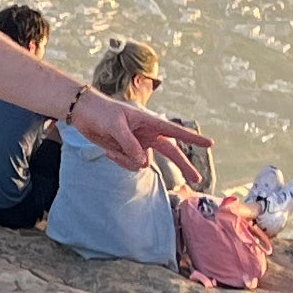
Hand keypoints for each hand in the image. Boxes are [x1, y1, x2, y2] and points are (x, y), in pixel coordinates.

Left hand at [71, 90, 210, 170]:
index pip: (174, 131)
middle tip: (197, 181)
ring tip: (112, 148)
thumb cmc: (100, 112)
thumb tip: (143, 162)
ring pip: (143, 162)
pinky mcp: (127, 152)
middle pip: (171, 153)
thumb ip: (129, 144)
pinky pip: (130, 164)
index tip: (210, 144)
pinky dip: (120, 161)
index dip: (193, 138)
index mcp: (149, 121)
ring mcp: (139, 144)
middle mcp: (147, 134)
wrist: (82, 114)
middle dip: (183, 166)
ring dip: (128, 160)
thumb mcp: (115, 125)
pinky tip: (109, 150)